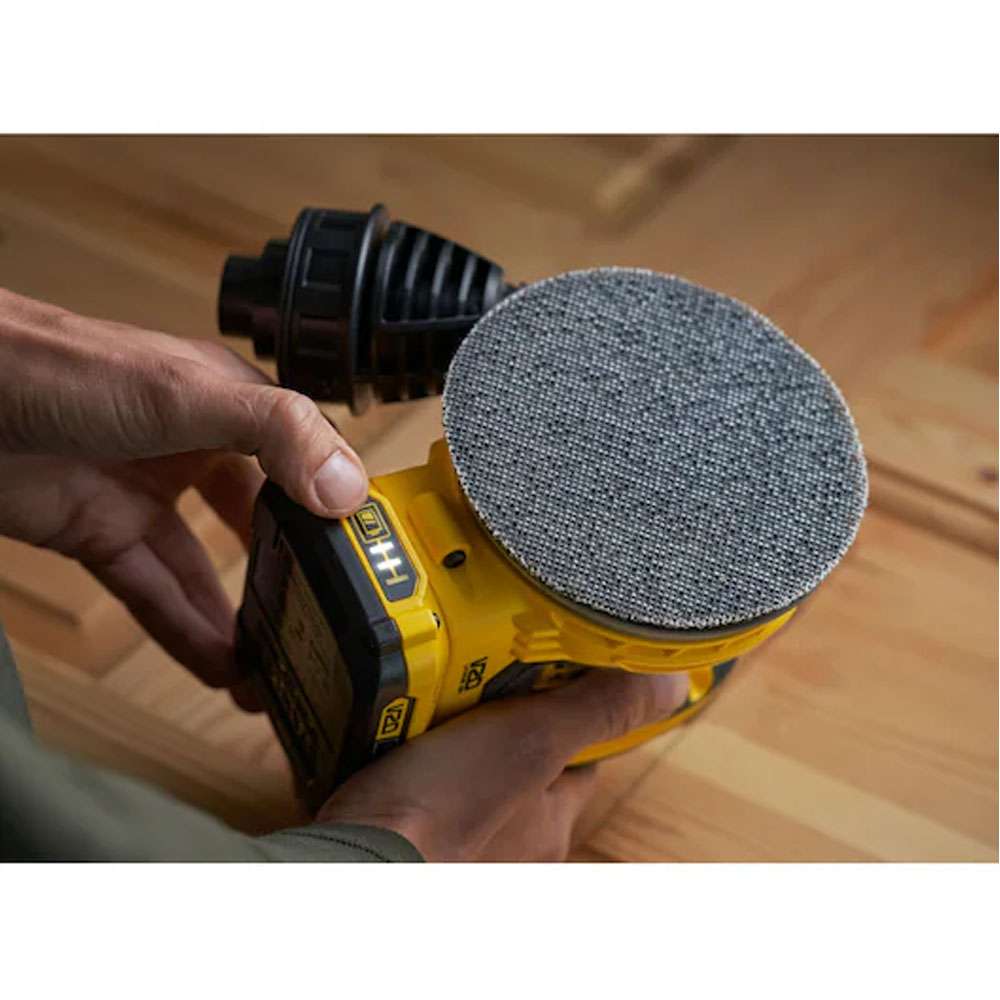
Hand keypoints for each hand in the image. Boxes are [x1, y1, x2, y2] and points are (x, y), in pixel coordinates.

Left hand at [0, 288, 368, 700]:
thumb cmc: (62, 367)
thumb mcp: (187, 393)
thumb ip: (276, 432)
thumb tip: (348, 490)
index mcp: (232, 404)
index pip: (307, 461)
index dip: (339, 509)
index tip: (371, 561)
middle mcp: (196, 449)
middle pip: (261, 521)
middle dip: (293, 571)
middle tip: (329, 622)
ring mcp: (148, 495)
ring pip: (208, 569)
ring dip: (242, 616)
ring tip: (279, 666)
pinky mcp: (102, 534)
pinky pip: (156, 593)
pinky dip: (188, 632)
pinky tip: (221, 667)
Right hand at [317, 669, 688, 860]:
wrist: (347, 857)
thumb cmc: (441, 812)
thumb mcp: (532, 742)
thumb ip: (597, 712)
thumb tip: (671, 685)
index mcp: (550, 819)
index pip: (583, 754)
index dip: (574, 707)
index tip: (556, 670)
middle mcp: (511, 836)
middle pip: (523, 755)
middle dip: (504, 712)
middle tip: (482, 671)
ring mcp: (458, 833)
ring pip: (471, 762)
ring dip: (456, 725)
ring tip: (437, 689)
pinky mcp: (409, 823)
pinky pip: (423, 773)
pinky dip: (415, 746)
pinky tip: (400, 724)